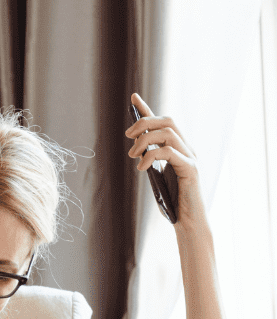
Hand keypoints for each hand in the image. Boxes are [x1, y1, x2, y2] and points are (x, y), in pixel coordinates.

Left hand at [125, 92, 208, 232]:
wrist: (187, 221)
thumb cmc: (171, 200)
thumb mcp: (156, 175)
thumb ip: (150, 160)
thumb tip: (136, 147)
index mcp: (178, 148)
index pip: (163, 122)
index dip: (147, 109)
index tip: (133, 97)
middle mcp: (187, 148)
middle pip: (167, 121)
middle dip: (144, 123)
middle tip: (128, 137)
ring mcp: (190, 157)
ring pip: (168, 133)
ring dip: (145, 140)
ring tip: (133, 156)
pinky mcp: (191, 169)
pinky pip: (170, 152)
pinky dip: (152, 156)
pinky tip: (141, 168)